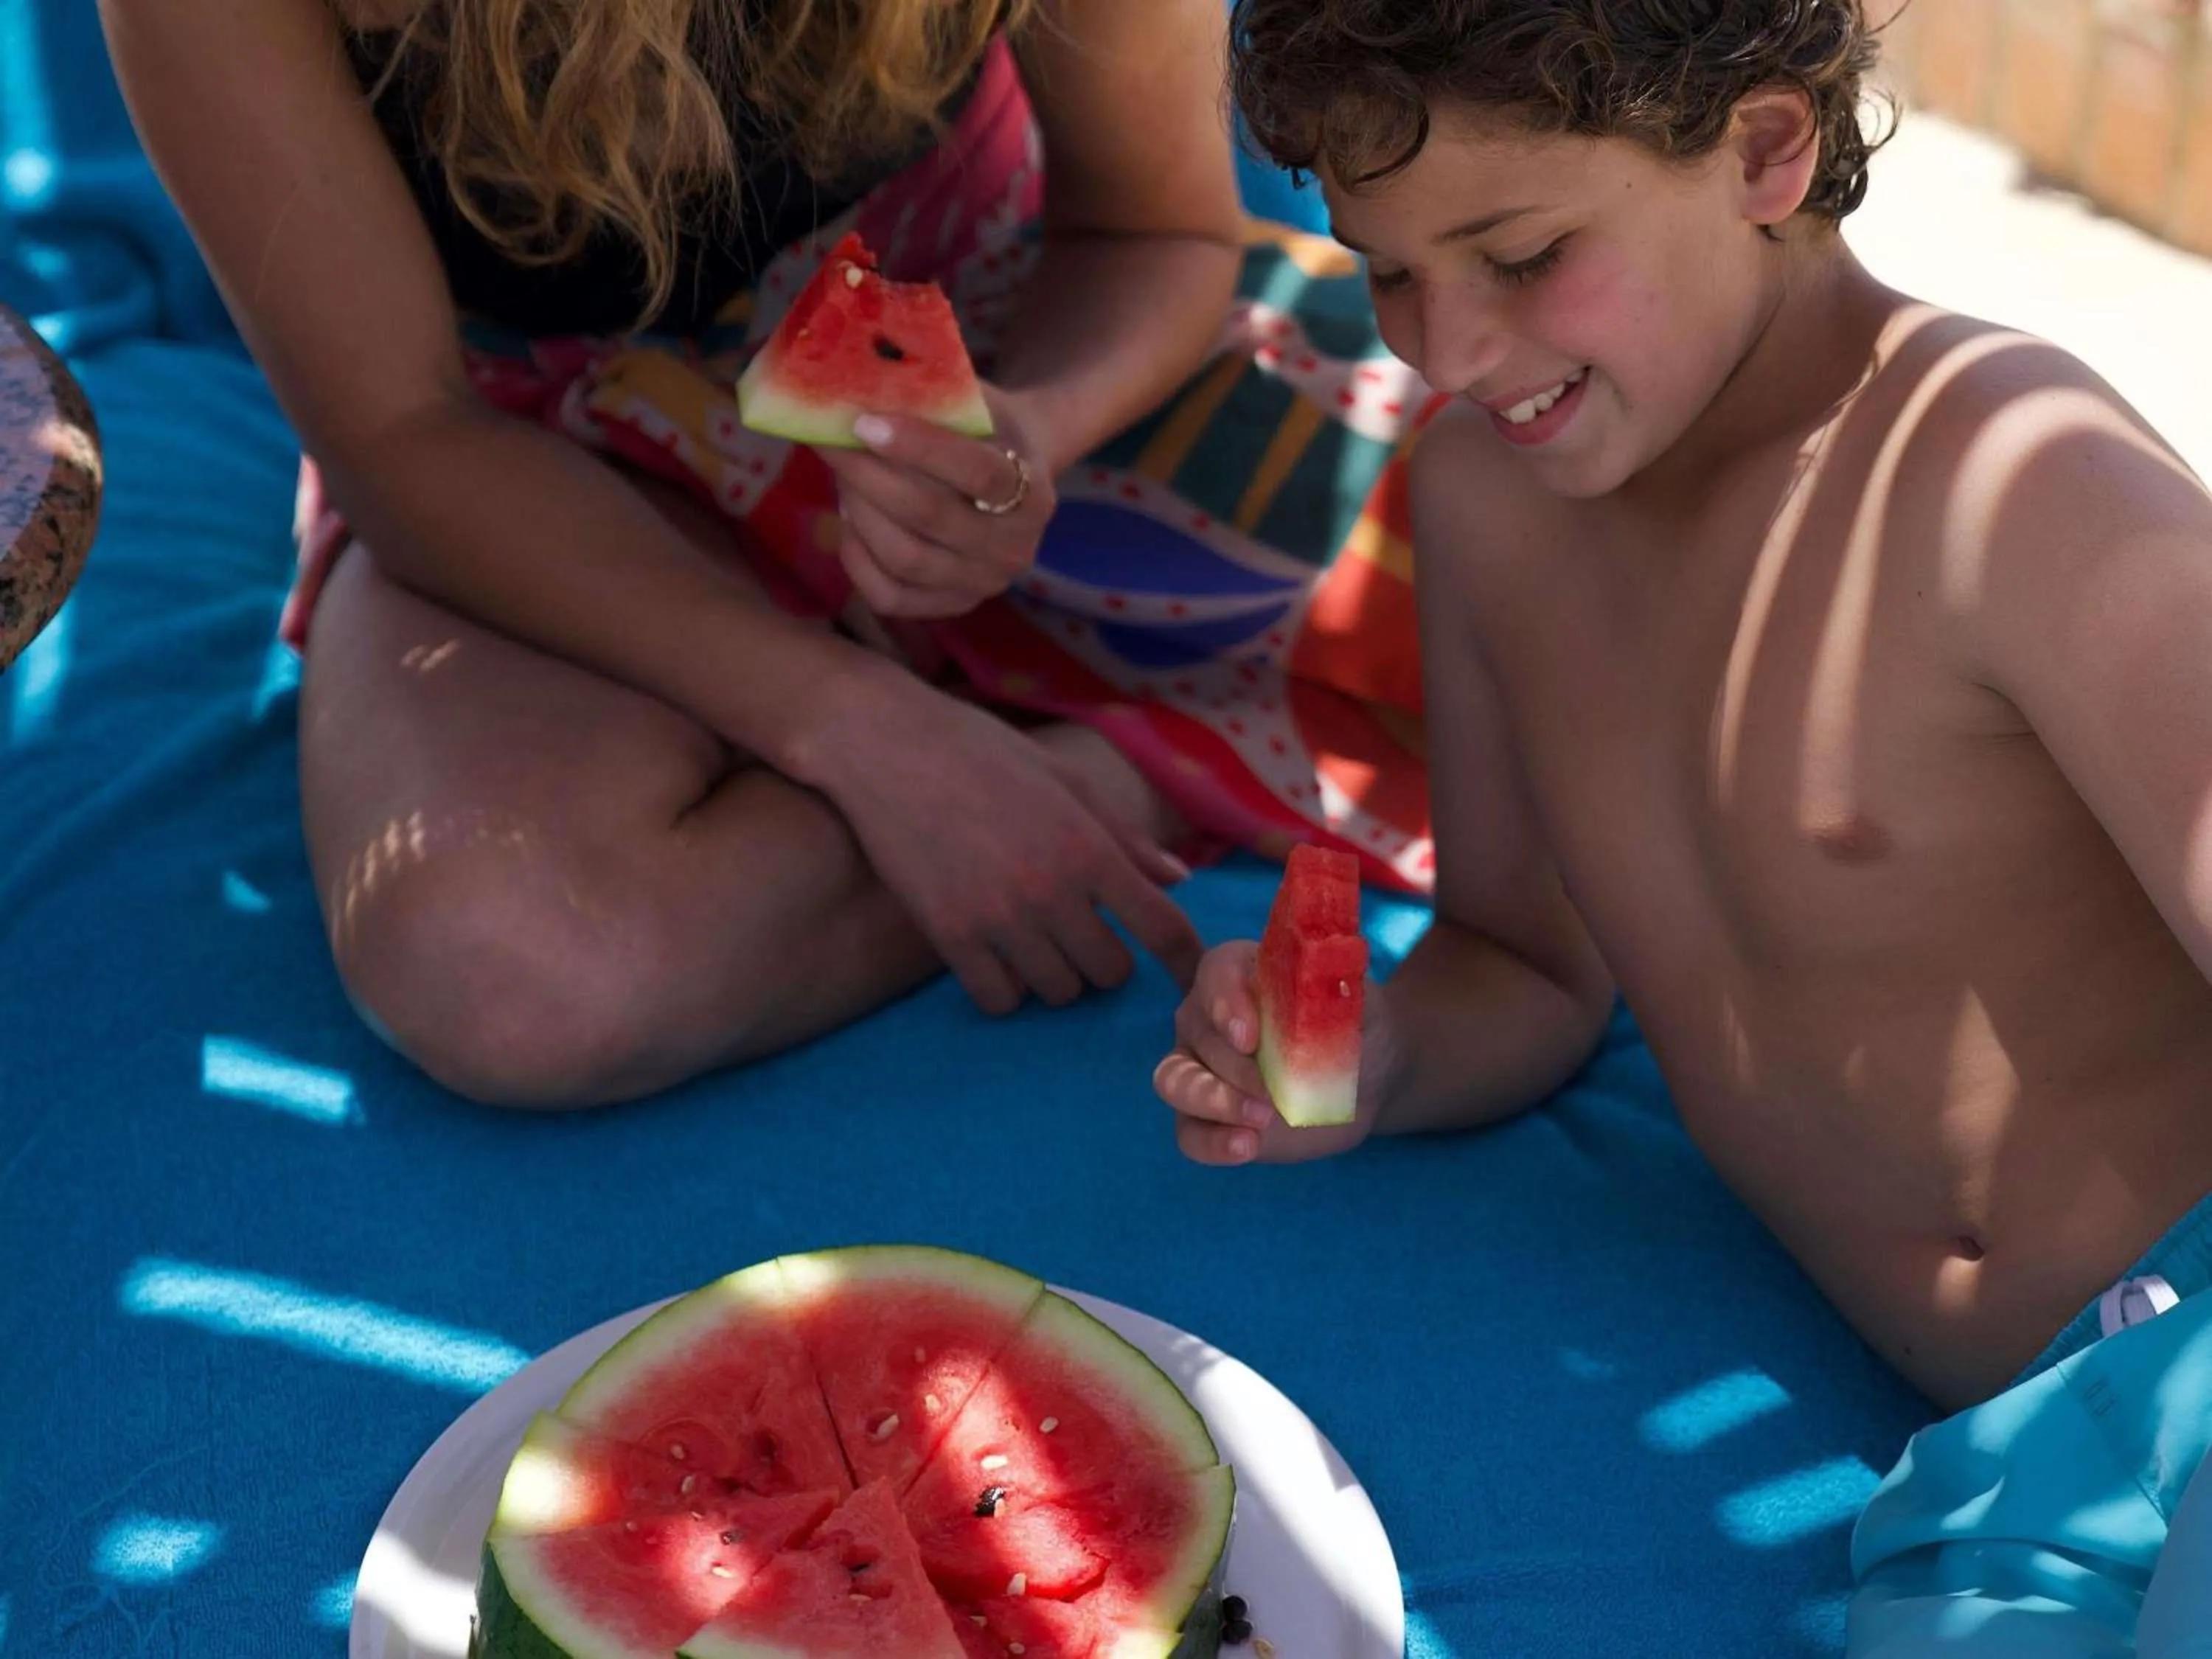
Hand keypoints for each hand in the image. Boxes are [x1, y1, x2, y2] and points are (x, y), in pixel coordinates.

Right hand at [812, 683, 1201, 1012]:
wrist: (885, 745)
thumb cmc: (981, 751)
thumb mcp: (1065, 780)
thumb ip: (1123, 837)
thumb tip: (1178, 880)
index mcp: (1089, 846)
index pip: (1161, 927)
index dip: (1185, 961)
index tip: (1191, 979)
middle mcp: (1052, 889)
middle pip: (1110, 972)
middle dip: (1105, 958)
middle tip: (1082, 933)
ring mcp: (999, 918)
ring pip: (1057, 991)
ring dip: (1055, 974)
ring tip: (1033, 938)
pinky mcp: (949, 936)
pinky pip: (1000, 1000)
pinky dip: (1005, 987)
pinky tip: (995, 955)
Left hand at [817, 386, 1052, 620]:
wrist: (1014, 476)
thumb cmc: (985, 428)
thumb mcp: (976, 402)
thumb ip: (934, 394)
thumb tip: (857, 380)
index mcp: (1033, 492)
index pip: (978, 472)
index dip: (918, 447)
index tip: (863, 422)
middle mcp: (1014, 548)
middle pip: (931, 516)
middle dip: (869, 476)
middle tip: (831, 443)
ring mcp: (984, 584)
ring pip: (905, 558)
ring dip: (860, 512)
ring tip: (842, 477)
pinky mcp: (952, 607)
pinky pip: (890, 595)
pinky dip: (857, 559)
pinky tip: (848, 521)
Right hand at [1153, 943, 1384, 1165]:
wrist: (1362, 1080)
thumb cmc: (1355, 1028)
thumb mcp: (1358, 1005)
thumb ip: (1336, 992)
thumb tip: (1326, 982)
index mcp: (1240, 973)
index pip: (1216, 975)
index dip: (1226, 1004)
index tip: (1249, 1038)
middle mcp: (1206, 1016)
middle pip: (1198, 1036)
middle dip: (1235, 1069)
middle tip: (1273, 1093)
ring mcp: (1200, 1068)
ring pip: (1175, 1082)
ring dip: (1213, 1102)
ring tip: (1260, 1121)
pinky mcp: (1208, 1117)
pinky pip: (1189, 1132)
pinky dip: (1211, 1143)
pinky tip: (1246, 1147)